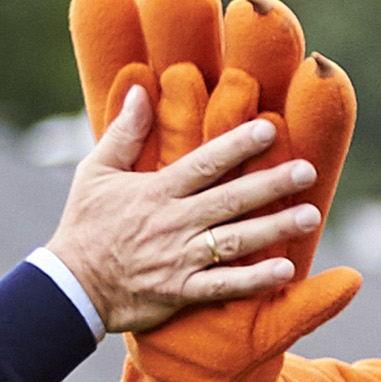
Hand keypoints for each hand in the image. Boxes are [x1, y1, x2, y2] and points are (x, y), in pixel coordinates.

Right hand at [50, 0, 346, 335]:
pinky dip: (254, 280)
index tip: (269, 129)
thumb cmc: (84, 225)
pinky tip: (285, 270)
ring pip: (235, 241)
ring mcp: (179, 258)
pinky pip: (223, 286)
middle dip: (271, 184)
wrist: (70, 286)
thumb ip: (124, 132)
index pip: (204, 164)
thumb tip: (139, 90)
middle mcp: (174, 222)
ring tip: (310, 215)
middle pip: (230, 199)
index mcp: (157, 191)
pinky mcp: (181, 291)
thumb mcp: (96, 172)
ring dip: (274, 228)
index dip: (237, 145)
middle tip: (307, 171)